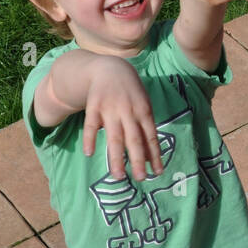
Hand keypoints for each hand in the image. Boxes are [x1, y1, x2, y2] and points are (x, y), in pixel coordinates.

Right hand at [81, 56, 163, 181]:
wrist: (111, 68)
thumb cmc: (131, 93)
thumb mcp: (143, 106)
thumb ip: (146, 129)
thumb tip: (152, 157)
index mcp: (144, 112)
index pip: (151, 137)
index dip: (155, 155)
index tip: (158, 172)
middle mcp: (129, 112)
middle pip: (134, 139)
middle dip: (139, 160)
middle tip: (141, 179)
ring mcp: (111, 109)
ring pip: (114, 137)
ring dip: (116, 157)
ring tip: (118, 176)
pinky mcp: (94, 106)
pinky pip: (91, 125)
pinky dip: (90, 139)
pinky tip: (89, 153)